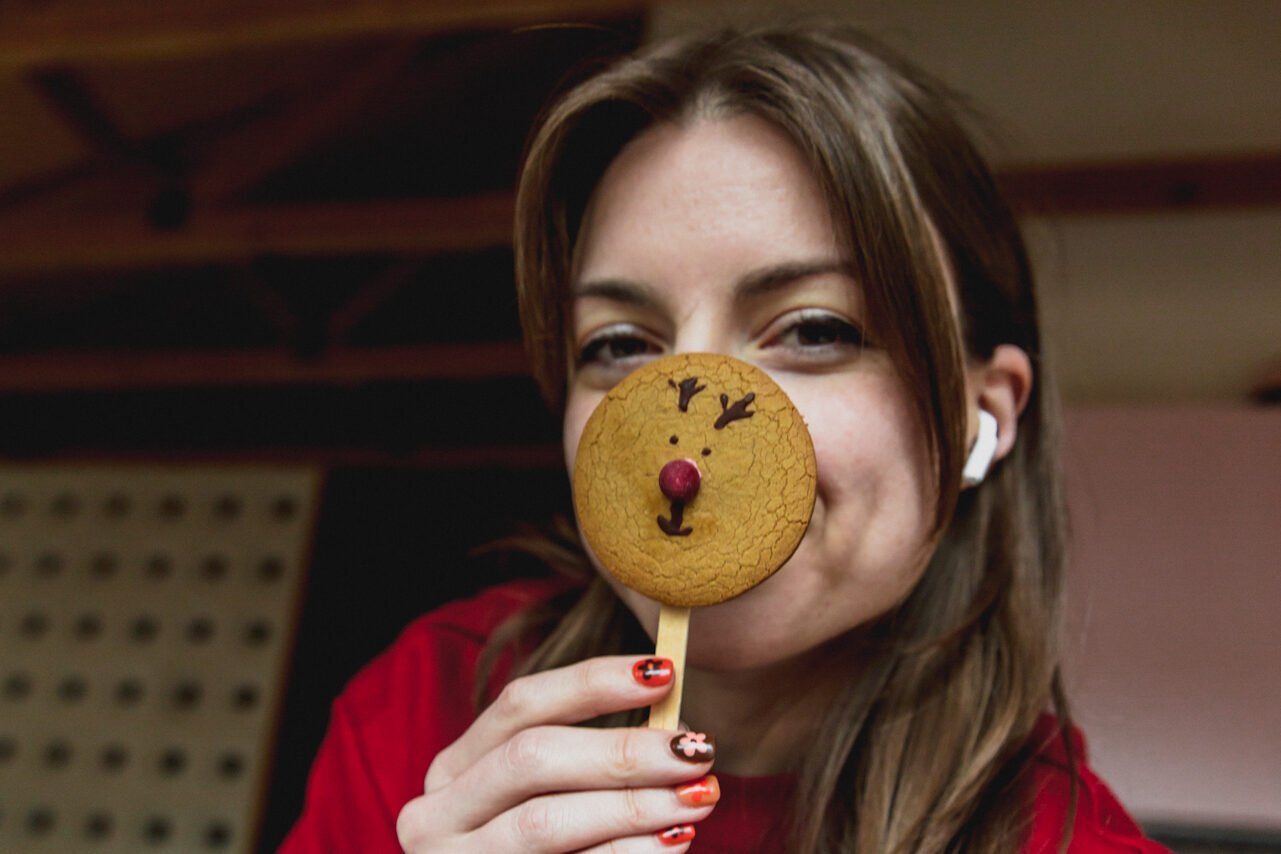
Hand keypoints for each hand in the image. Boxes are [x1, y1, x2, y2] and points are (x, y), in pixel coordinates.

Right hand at [396, 656, 717, 852]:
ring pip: (545, 821)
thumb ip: (587, 758)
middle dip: (624, 751)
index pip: (521, 703)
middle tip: (696, 750)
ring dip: (632, 805)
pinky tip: (676, 841)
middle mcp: (436, 814)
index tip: (665, 673)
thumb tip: (675, 718)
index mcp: (453, 771)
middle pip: (533, 757)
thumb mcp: (544, 799)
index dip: (593, 682)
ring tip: (699, 797)